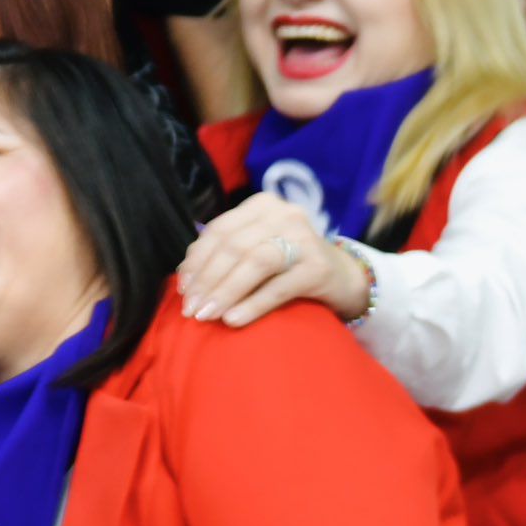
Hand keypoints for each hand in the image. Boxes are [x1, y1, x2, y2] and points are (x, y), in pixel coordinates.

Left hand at [179, 193, 365, 328]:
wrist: (342, 277)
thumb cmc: (288, 264)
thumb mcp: (257, 247)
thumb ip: (227, 253)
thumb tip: (185, 279)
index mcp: (262, 205)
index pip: (219, 230)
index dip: (197, 260)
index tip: (183, 288)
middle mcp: (284, 214)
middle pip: (234, 246)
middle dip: (207, 280)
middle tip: (191, 309)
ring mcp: (304, 238)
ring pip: (255, 263)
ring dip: (226, 291)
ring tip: (207, 315)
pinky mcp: (318, 267)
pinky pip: (278, 287)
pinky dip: (253, 304)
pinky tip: (233, 320)